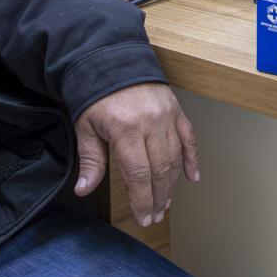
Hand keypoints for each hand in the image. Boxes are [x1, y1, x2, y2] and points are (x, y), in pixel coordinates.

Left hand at [72, 82, 198, 227]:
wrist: (111, 59)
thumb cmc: (96, 95)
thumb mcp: (86, 127)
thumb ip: (91, 160)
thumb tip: (84, 190)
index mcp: (125, 129)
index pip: (138, 175)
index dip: (142, 200)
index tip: (143, 218)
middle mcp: (150, 124)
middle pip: (160, 170)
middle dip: (158, 198)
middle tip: (155, 216)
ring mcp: (167, 116)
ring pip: (175, 158)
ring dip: (172, 185)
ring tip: (166, 204)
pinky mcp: (176, 110)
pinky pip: (189, 137)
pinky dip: (192, 158)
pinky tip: (192, 177)